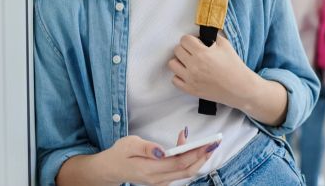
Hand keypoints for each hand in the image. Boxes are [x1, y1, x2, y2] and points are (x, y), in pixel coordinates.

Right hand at [99, 128, 217, 185]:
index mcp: (149, 170)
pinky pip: (180, 172)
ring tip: (207, 143)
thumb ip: (146, 147)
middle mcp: (157, 179)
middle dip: (203, 156)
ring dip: (198, 158)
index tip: (207, 143)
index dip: (195, 153)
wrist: (110, 169)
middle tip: (214, 142)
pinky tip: (191, 148)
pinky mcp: (162, 180)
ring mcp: (160, 182)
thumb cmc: (119, 154)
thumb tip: (162, 150)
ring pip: (186, 173)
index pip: (178, 163)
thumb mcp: (129, 144)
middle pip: (187, 170)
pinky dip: (189, 160)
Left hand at [168, 35, 254, 108]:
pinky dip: (180, 76)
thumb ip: (212, 37)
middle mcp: (193, 65)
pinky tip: (188, 74)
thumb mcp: (226, 45)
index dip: (190, 39)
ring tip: (189, 62)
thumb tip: (203, 35)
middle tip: (194, 52)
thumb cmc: (234, 66)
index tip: (196, 43)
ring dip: (180, 61)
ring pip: (172, 64)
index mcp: (202, 53)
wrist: (240, 88)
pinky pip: (174, 80)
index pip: (184, 39)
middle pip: (177, 50)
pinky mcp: (190, 90)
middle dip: (185, 48)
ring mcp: (190, 79)